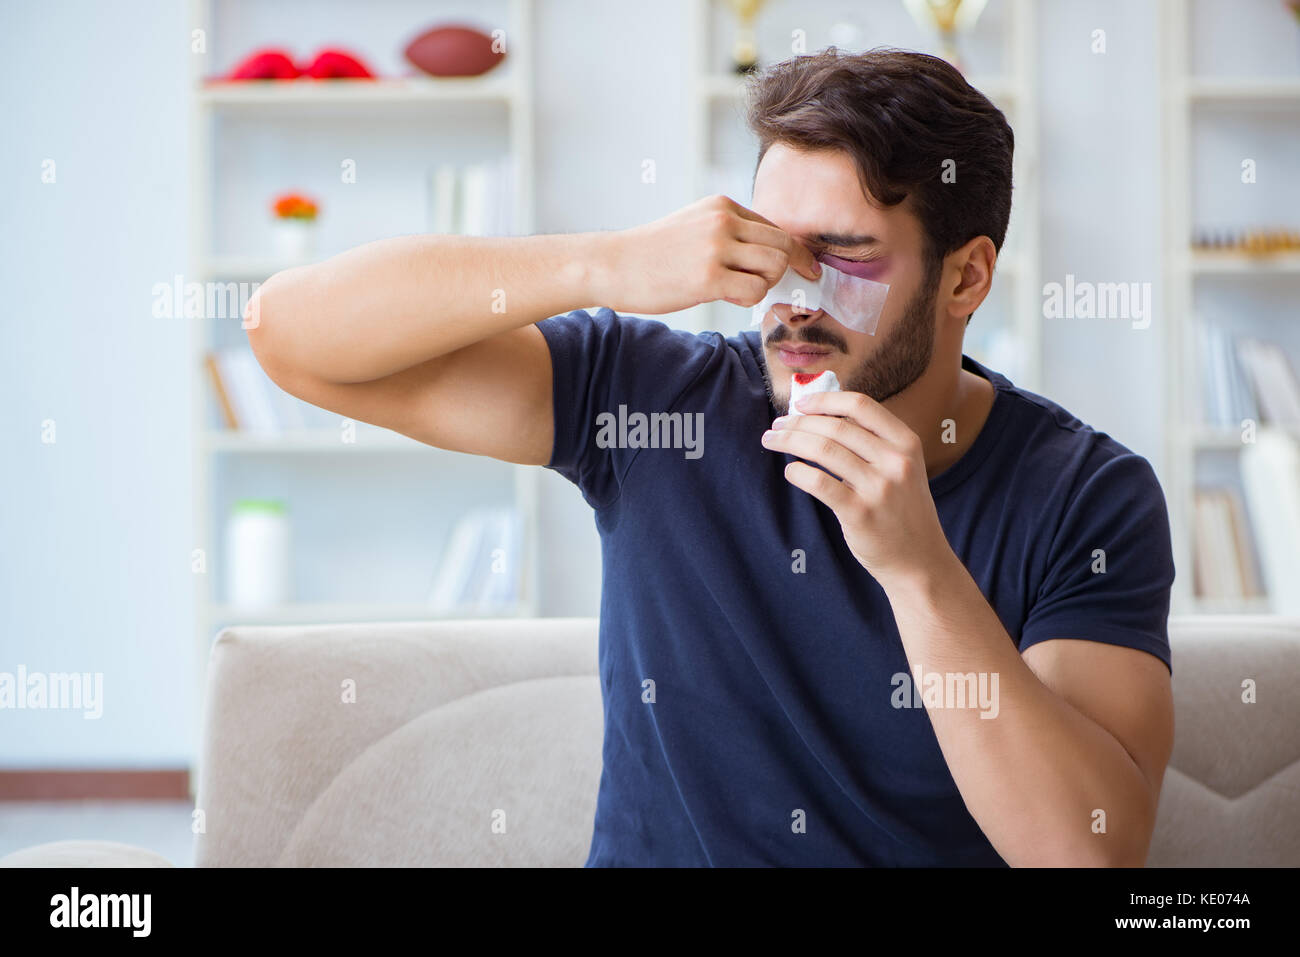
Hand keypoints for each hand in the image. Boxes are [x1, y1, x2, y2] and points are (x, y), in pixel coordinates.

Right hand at [591, 194, 820, 315]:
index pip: (775, 227)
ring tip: (738, 290)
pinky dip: (750, 299)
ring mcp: (716, 248)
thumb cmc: (651, 253)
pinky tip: (728, 298)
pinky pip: (755, 290)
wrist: (612, 264)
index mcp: (722, 206)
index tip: (805, 269)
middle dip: (785, 269)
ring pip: (774, 266)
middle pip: (783, 245)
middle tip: (767, 286)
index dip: (793, 252)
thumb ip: (728, 233)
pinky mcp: (708, 277)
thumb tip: (767, 255)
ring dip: (765, 285)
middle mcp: (723, 221)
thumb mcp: (693, 226)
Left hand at [759, 390, 952, 587]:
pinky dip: (797, 472)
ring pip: (823, 449)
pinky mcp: (860, 513)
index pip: (861, 405)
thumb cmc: (902, 511)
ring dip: (790, 441)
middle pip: (836, 426)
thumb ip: (872, 443)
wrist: (920, 561)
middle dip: (798, 422)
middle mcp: (895, 461)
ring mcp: (879, 487)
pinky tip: (791, 471)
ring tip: (772, 441)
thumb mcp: (902, 468)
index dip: (825, 400)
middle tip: (777, 425)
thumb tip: (822, 414)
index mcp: (906, 442)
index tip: (800, 404)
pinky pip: (819, 483)